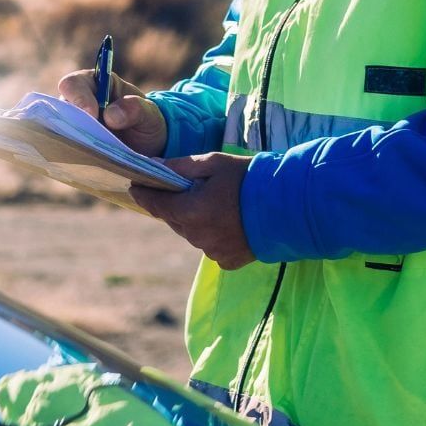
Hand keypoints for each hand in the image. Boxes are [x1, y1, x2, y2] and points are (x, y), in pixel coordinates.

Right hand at [58, 69, 167, 156]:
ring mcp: (75, 126)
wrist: (149, 147)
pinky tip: (89, 165)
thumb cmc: (147, 123)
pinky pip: (67, 151)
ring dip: (72, 143)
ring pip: (61, 132)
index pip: (74, 84)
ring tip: (90, 154)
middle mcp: (79, 104)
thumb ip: (136, 109)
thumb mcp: (150, 114)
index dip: (78, 97)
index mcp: (95, 85)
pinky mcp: (75, 146)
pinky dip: (75, 157)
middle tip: (87, 139)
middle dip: (71, 123)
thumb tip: (111, 115)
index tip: (91, 114)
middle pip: (60, 109)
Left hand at [128, 153, 256, 269]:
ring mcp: (213, 252)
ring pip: (192, 234)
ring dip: (195, 221)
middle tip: (187, 191)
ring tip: (215, 205)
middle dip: (175, 206)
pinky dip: (214, 236)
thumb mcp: (214, 164)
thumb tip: (155, 166)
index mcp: (190, 212)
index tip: (136, 186)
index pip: (155, 204)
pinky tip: (229, 223)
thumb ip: (181, 167)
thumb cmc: (250, 179)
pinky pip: (211, 247)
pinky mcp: (228, 261)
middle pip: (174, 220)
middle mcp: (197, 236)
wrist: (289, 206)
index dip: (144, 194)